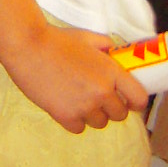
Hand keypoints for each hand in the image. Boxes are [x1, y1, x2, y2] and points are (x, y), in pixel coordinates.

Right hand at [2, 20, 148, 133]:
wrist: (28, 47)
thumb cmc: (57, 39)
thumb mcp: (87, 37)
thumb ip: (105, 47)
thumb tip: (114, 53)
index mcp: (111, 72)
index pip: (139, 99)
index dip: (135, 101)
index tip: (128, 100)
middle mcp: (102, 92)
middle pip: (120, 115)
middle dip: (112, 108)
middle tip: (99, 97)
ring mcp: (84, 106)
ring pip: (100, 123)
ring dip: (93, 114)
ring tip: (80, 100)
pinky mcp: (65, 116)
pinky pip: (79, 128)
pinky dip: (75, 120)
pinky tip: (67, 106)